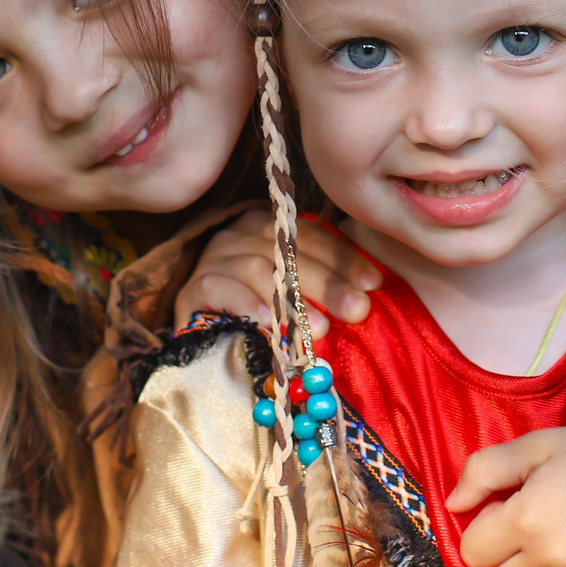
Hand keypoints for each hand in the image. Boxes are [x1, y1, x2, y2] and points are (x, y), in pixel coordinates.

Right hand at [172, 208, 382, 331]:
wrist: (205, 340)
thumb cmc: (262, 314)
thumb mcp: (296, 292)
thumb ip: (323, 284)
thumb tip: (370, 291)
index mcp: (268, 226)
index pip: (309, 235)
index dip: (343, 258)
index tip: (374, 283)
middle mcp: (238, 235)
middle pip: (286, 251)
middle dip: (327, 282)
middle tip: (358, 310)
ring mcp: (212, 260)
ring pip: (257, 268)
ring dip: (292, 299)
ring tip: (322, 328)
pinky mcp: (191, 289)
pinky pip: (218, 289)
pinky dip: (246, 305)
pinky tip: (269, 324)